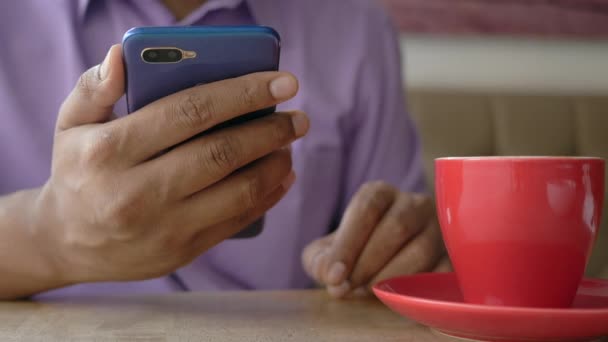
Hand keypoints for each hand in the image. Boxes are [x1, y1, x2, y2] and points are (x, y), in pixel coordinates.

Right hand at [33, 45, 308, 284]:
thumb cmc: (77, 171)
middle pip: (222, 153)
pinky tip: (282, 176)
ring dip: (275, 164)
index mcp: (110, 151)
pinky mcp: (181, 252)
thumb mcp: (71, 124)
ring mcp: (162, 228)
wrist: (65, 242)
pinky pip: (236, 222)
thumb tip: (121, 55)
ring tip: (290, 144)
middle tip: (298, 117)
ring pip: (238, 191)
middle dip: (270, 130)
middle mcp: (137, 192)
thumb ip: (95, 88)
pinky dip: (268, 196)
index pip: (191, 112)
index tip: (281, 82)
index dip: (243, 93)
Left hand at [302, 181, 449, 298]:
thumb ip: (320, 260)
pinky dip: (421, 288)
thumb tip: (330, 275)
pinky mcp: (454, 255)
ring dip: (392, 275)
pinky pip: (444, 270)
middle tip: (349, 289)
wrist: (382, 263)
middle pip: (396, 226)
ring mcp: (438, 228)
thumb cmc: (354, 252)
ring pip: (422, 248)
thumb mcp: (328, 251)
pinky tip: (400, 298)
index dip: (348, 243)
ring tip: (370, 293)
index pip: (367, 208)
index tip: (334, 275)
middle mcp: (413, 203)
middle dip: (368, 263)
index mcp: (379, 193)